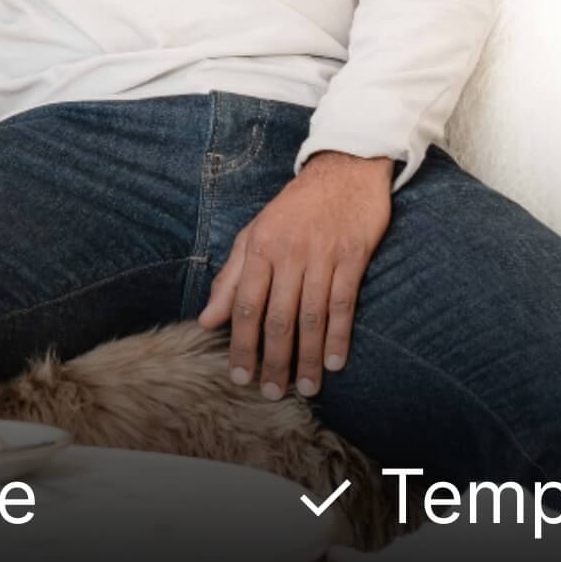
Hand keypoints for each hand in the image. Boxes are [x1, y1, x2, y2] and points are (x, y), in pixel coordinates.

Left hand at [197, 150, 393, 399]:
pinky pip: (344, 302)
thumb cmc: (295, 206)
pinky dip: (339, 335)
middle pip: (279, 317)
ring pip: (312, 316)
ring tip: (306, 388)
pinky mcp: (353, 256)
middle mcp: (290, 253)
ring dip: (308, 357)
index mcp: (261, 247)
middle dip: (274, 360)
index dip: (242, 344)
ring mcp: (323, 255)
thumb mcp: (256, 233)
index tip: (240, 376)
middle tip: (272, 393)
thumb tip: (206, 320)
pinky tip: (335, 361)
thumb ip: (231, 278)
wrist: (344, 168)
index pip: (247, 305)